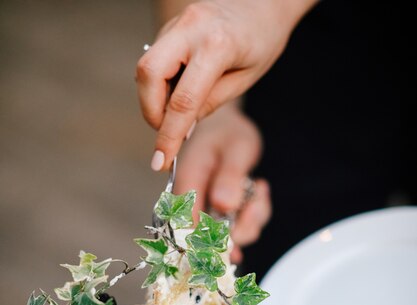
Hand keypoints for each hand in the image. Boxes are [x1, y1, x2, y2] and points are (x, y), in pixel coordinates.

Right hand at [137, 0, 317, 169]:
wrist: (263, 1)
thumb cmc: (261, 40)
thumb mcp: (245, 79)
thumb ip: (210, 103)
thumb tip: (180, 128)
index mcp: (217, 46)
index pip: (182, 101)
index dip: (168, 136)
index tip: (160, 162)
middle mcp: (190, 28)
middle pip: (148, 75)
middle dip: (151, 112)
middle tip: (167, 132)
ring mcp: (177, 23)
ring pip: (146, 68)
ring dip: (153, 100)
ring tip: (177, 113)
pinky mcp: (170, 26)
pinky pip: (154, 61)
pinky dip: (159, 85)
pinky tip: (178, 92)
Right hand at [174, 104, 271, 262]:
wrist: (226, 128)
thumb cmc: (227, 133)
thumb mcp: (235, 149)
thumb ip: (229, 176)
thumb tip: (224, 205)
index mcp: (186, 185)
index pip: (187, 227)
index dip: (208, 242)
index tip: (233, 245)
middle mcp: (192, 205)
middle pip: (210, 239)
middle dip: (240, 229)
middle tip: (256, 203)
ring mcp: (205, 212)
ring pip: (229, 237)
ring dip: (252, 220)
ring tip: (259, 191)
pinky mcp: (219, 216)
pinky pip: (240, 228)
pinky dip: (255, 216)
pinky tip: (258, 193)